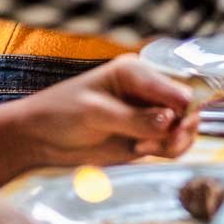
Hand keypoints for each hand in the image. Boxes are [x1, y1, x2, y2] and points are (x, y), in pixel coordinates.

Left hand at [0, 56, 197, 184]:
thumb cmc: (60, 114)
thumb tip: (170, 120)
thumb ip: (134, 118)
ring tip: (145, 149)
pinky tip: (141, 151)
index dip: (180, 108)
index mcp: (137, 72)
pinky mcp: (144, 137)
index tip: (170, 125)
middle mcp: (147, 91)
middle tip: (161, 142)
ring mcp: (147, 115)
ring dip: (173, 141)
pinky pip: (170, 144)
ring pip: (182, 128)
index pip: (176, 88)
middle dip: (180, 127)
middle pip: (185, 109)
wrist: (37, 139)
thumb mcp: (95, 113)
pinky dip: (165, 150)